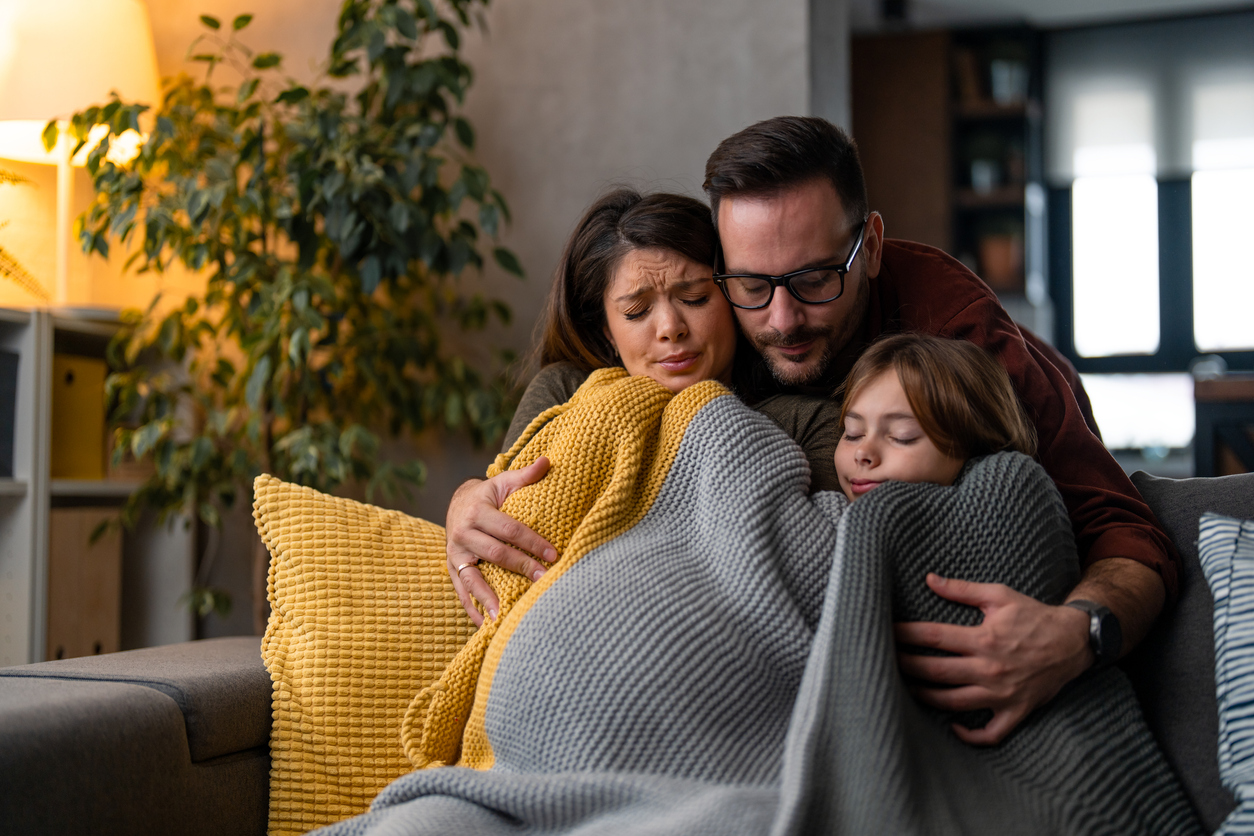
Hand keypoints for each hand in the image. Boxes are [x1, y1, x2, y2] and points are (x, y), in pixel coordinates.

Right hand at [446, 457, 556, 625]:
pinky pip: (462, 592)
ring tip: (504, 617)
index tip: (554, 555)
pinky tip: (487, 626)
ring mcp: (455, 554)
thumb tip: (547, 461)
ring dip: (489, 599)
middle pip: (495, 554)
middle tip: (543, 581)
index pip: (509, 529)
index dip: (532, 541)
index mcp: (477, 510)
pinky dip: (473, 610)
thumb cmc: (489, 496)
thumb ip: (524, 475)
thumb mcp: (503, 483)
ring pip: (473, 578)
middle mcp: (463, 532)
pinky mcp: (452, 570)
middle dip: (520, 568)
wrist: (456, 505)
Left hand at [894, 573, 1092, 744]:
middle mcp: (989, 668)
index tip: (886, 631)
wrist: (1074, 642)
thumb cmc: (1034, 616)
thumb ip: (962, 590)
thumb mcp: (999, 596)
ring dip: (926, 697)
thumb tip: (930, 579)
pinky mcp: (1016, 711)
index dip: (906, 634)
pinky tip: (952, 727)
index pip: (933, 637)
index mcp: (983, 639)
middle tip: (885, 661)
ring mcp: (1002, 693)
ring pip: (953, 703)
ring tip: (906, 688)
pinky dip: (970, 735)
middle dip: (906, 666)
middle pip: (935, 672)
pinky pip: (990, 733)